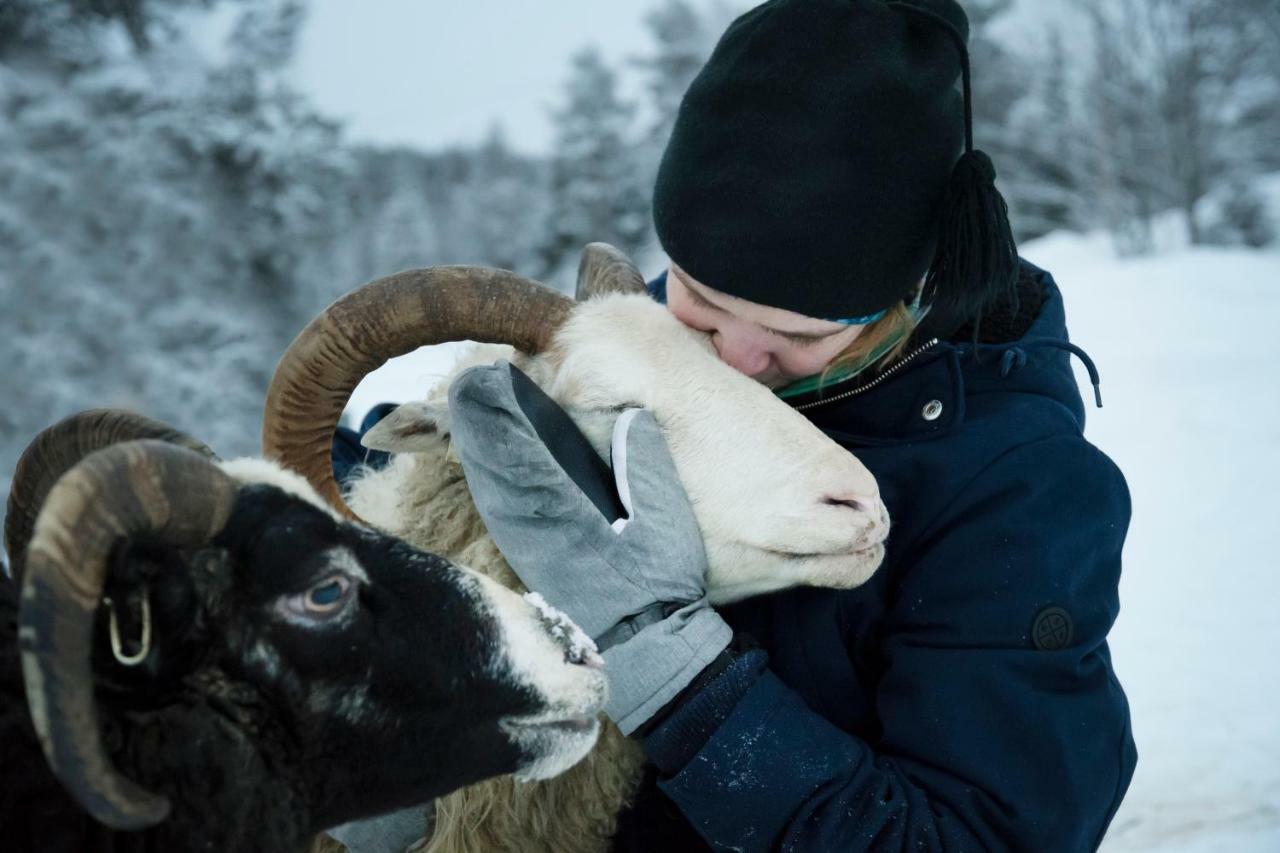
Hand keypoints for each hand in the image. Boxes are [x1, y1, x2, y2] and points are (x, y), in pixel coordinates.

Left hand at [448, 361, 730, 733]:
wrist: (647, 645)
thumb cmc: (663, 583)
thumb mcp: (668, 523)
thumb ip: (647, 469)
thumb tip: (631, 421)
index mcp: (568, 518)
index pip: (523, 458)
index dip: (499, 419)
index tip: (485, 382)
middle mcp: (537, 531)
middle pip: (495, 471)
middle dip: (478, 426)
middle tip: (465, 383)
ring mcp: (528, 550)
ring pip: (491, 492)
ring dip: (476, 451)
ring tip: (466, 411)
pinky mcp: (529, 562)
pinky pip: (499, 513)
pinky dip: (486, 482)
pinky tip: (481, 462)